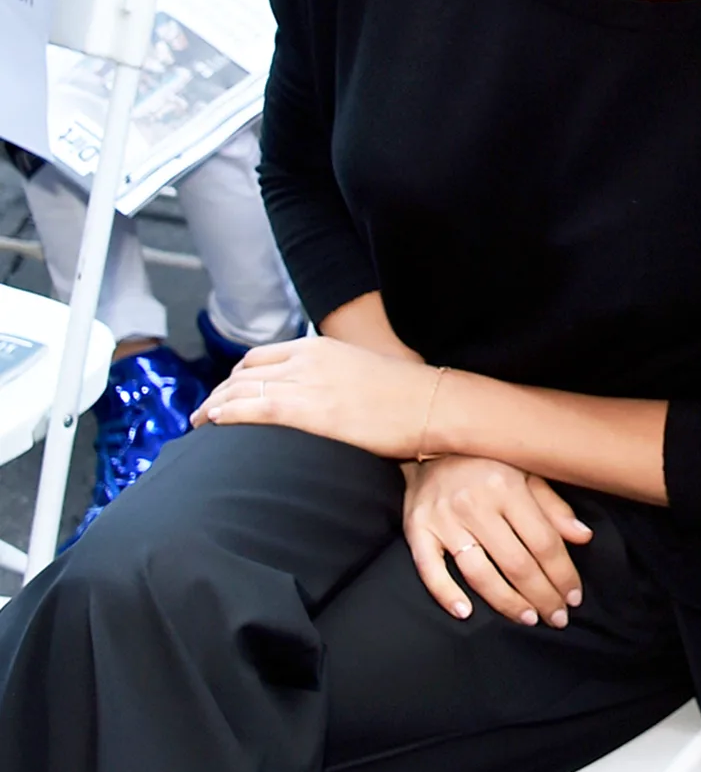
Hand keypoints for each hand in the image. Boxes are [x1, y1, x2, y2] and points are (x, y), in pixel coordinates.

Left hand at [194, 336, 442, 457]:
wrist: (432, 404)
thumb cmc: (405, 395)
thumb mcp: (362, 371)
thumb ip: (333, 377)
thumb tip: (322, 398)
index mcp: (319, 347)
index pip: (260, 357)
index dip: (235, 377)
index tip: (225, 395)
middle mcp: (306, 360)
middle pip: (243, 373)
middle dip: (218, 392)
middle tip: (203, 413)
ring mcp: (307, 384)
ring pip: (241, 390)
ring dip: (213, 405)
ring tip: (198, 423)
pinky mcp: (309, 411)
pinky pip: (254, 409)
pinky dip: (227, 414)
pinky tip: (213, 423)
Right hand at [403, 456, 592, 627]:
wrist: (429, 442)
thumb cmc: (486, 461)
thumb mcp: (525, 471)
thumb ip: (553, 506)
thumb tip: (584, 537)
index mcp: (507, 487)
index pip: (543, 541)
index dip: (563, 573)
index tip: (575, 597)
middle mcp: (476, 504)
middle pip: (516, 562)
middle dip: (541, 595)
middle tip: (557, 618)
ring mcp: (443, 520)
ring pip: (479, 573)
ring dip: (506, 602)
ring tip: (528, 619)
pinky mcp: (416, 531)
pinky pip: (430, 570)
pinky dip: (446, 594)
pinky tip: (465, 613)